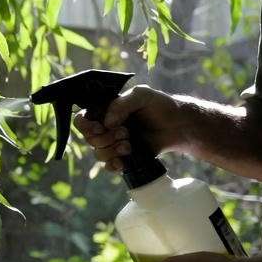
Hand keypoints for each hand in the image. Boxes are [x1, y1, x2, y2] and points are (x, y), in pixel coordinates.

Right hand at [73, 85, 189, 171]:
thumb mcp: (142, 95)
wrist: (179, 125)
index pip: (81, 119)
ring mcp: (114, 143)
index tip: (101, 127)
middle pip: (89, 139)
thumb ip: (121, 104)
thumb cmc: (161, 106)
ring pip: (98, 153)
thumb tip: (107, 123)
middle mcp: (106, 127)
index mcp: (105, 111)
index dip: (86, 126)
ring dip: (112, 151)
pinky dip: (113, 166)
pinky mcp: (124, 156)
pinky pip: (109, 166)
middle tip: (126, 133)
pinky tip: (123, 164)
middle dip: (106, 139)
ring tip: (130, 147)